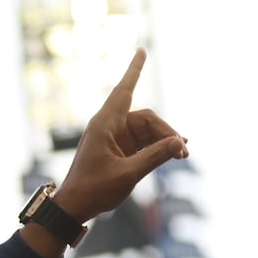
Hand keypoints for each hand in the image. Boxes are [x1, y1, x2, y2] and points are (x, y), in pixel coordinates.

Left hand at [53, 48, 187, 222]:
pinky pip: (143, 142)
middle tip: (183, 151)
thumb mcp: (128, 174)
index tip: (142, 50)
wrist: (74, 207)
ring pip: (147, 131)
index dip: (134, 70)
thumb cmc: (94, 190)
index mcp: (105, 124)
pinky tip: (174, 154)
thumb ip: (155, 157)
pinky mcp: (119, 150)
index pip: (124, 90)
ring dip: (165, 141)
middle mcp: (109, 126)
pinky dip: (158, 148)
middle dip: (167, 132)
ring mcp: (114, 138)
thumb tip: (180, 143)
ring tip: (183, 155)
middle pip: (146, 118)